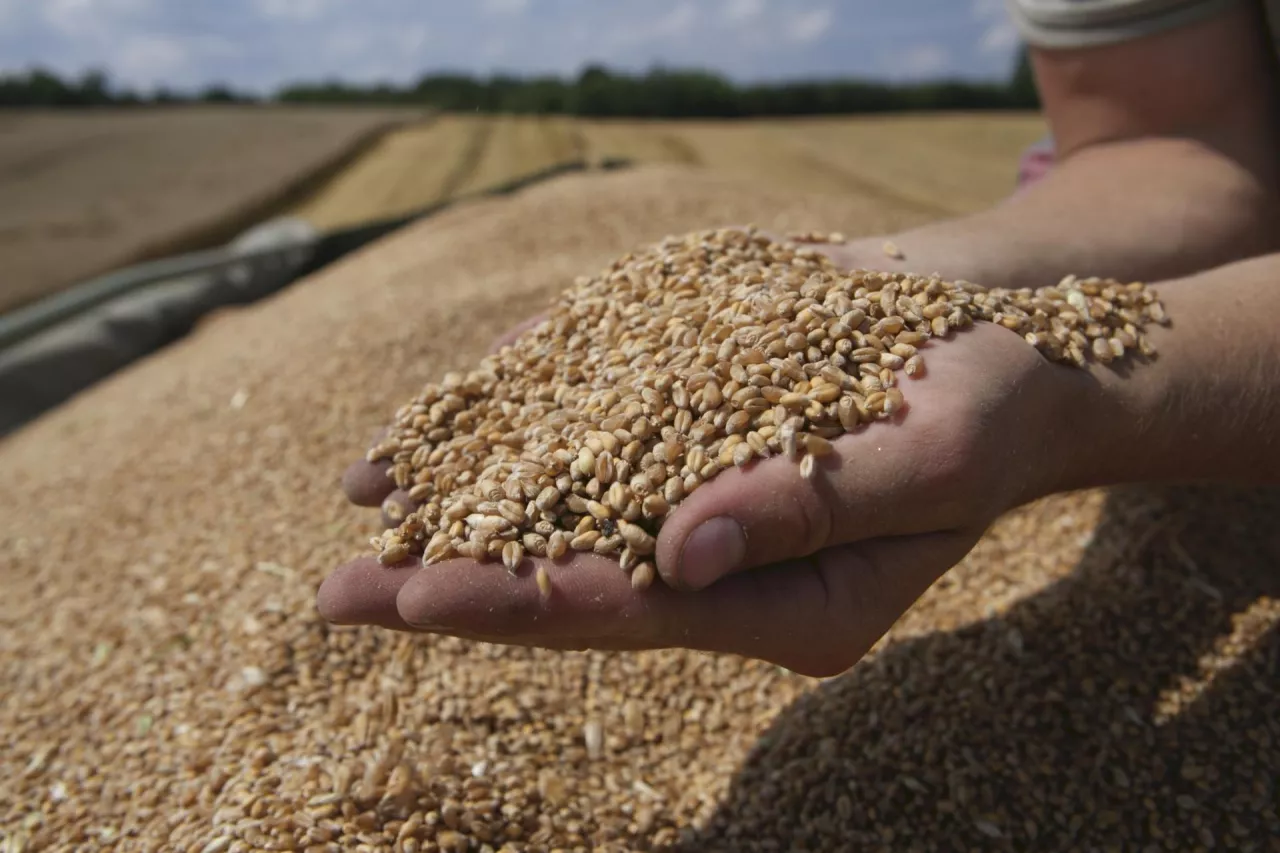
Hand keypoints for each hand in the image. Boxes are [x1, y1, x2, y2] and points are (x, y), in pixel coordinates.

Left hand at [322, 313, 1084, 675]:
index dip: (523, 603)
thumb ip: (812, 510)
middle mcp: (727, 562)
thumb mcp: (928, 458)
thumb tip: (683, 552)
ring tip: (357, 505)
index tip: (416, 596)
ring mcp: (700, 492)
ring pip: (562, 504)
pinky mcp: (686, 422)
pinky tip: (440, 422)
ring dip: (464, 503)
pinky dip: (514, 422)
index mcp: (788, 606)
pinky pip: (587, 427)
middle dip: (456, 579)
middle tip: (336, 595)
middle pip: (571, 576)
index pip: (634, 615)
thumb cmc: (990, 407)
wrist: (998, 339)